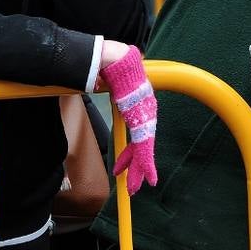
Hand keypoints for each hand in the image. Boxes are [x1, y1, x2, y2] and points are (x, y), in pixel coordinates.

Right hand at [99, 45, 157, 194]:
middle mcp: (147, 114)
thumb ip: (112, 92)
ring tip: (138, 187)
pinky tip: (149, 177)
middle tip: (138, 186)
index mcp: (140, 108)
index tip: (124, 167)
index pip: (138, 135)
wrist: (117, 62)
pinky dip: (146, 163)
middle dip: (139, 167)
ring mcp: (146, 117)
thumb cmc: (114, 71)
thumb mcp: (113, 87)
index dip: (132, 153)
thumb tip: (101, 86)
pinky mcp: (143, 121)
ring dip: (141, 170)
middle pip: (143, 146)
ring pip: (145, 150)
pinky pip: (145, 147)